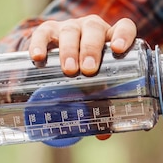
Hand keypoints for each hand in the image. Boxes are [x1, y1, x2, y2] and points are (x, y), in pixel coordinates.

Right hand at [28, 15, 136, 140]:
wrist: (58, 55)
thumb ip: (102, 107)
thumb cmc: (86, 74)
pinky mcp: (48, 30)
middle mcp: (92, 29)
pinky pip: (42, 32)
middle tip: (88, 70)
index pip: (124, 27)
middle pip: (94, 30)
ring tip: (69, 71)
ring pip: (71, 31)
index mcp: (111, 40)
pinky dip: (39, 43)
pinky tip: (38, 57)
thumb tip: (103, 134)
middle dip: (91, 50)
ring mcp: (70, 27)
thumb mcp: (95, 86)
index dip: (123, 35)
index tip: (118, 49)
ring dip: (70, 50)